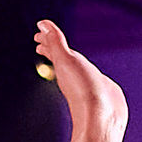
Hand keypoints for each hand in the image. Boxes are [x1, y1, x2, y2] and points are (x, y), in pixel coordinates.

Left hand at [37, 21, 125, 141]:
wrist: (100, 117)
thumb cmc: (82, 88)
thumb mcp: (66, 60)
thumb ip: (55, 43)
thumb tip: (41, 24)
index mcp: (64, 67)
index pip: (52, 50)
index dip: (46, 42)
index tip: (38, 36)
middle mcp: (74, 75)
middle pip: (62, 58)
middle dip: (53, 48)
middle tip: (44, 40)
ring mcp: (88, 82)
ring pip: (77, 67)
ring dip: (71, 59)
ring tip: (69, 55)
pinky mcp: (102, 90)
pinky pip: (94, 75)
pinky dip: (89, 71)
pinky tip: (93, 75)